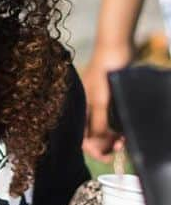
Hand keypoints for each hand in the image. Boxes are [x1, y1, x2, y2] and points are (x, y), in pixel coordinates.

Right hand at [81, 42, 131, 160]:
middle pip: (92, 134)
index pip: (82, 138)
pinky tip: (125, 126)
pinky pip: (110, 116)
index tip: (109, 158)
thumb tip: (97, 145)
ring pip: (103, 126)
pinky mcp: (108, 96)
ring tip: (125, 139)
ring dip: (113, 136)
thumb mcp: (102, 102)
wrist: (116, 46)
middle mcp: (86, 108)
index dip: (94, 151)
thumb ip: (98, 124)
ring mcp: (98, 102)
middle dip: (105, 144)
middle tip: (121, 148)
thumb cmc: (105, 72)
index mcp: (80, 110)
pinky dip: (117, 124)